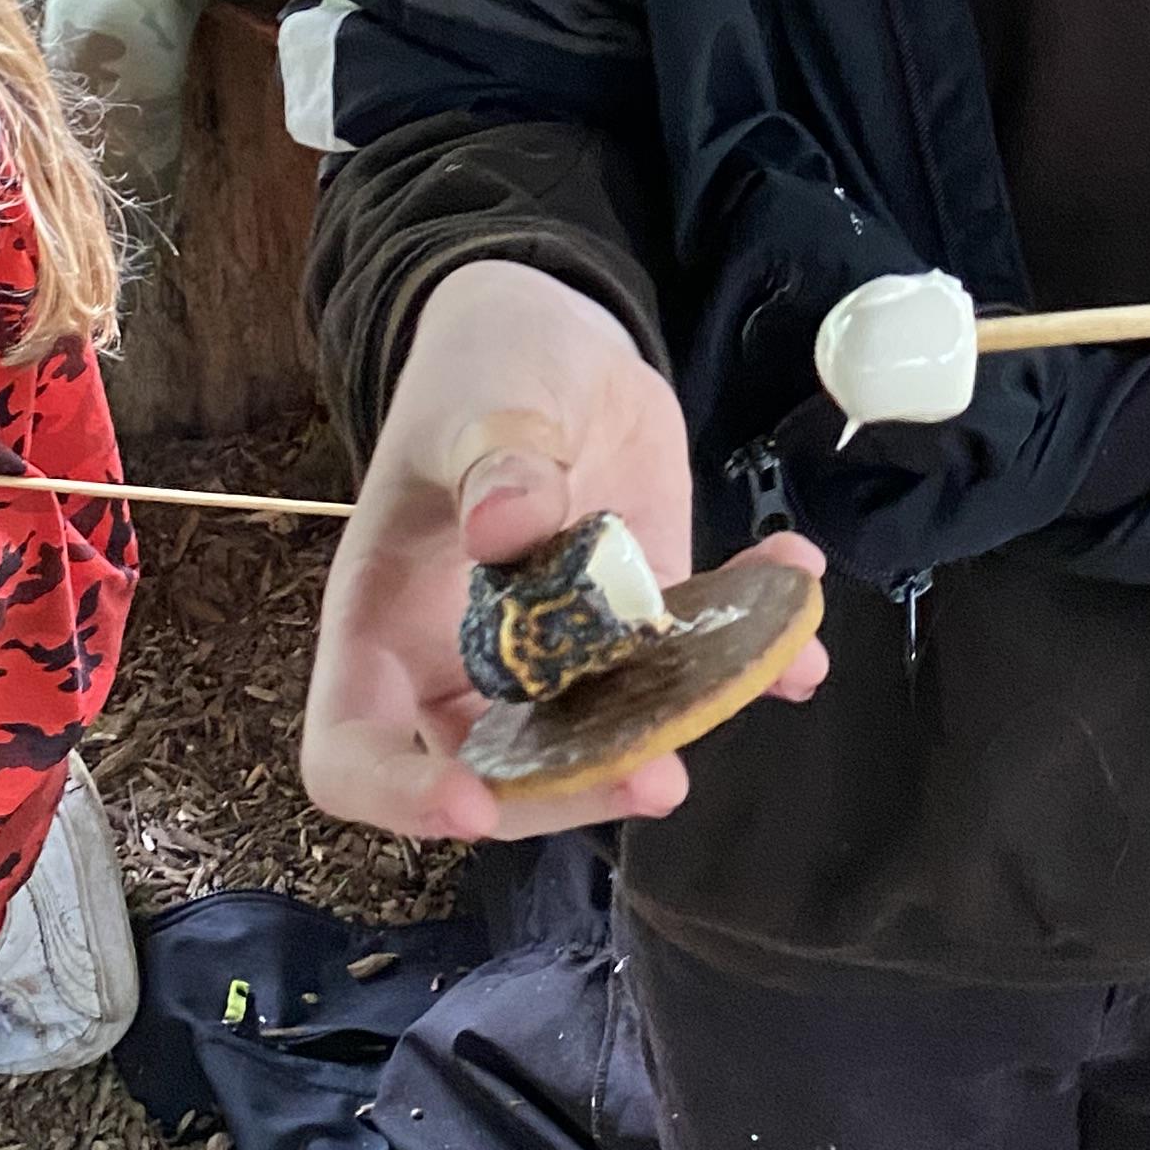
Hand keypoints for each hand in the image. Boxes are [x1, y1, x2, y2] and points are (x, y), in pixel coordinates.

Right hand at [300, 258, 826, 846]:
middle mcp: (464, 662)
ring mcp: (559, 654)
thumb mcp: (479, 399)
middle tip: (659, 774)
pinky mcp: (637, 627)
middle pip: (498, 776)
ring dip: (682, 732)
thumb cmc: (481, 370)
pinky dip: (750, 663)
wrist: (558, 345)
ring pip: (604, 742)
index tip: (469, 805)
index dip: (399, 795)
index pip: (351, 751)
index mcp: (382, 624)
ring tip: (763, 682)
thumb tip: (503, 527)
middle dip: (578, 790)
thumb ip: (492, 460)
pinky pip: (687, 672)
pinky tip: (799, 634)